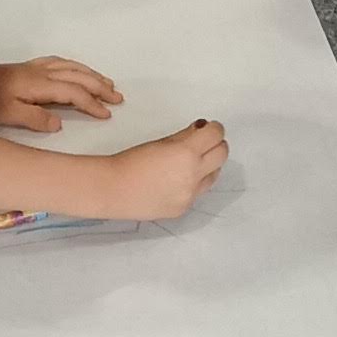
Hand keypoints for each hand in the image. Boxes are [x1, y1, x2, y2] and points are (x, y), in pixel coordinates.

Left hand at [0, 54, 124, 130]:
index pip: (74, 94)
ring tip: (107, 83)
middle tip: (118, 98)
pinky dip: (76, 66)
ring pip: (72, 68)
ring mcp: (37, 68)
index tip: (107, 114)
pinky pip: (61, 62)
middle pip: (79, 77)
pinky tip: (77, 70)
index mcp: (41, 86)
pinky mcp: (30, 67)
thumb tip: (59, 123)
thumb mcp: (8, 115)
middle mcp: (43, 74)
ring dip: (92, 75)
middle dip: (100, 87)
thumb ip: (35, 119)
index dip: (92, 104)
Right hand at [102, 117, 229, 220]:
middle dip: (216, 145)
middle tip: (204, 143)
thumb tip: (200, 130)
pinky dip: (193, 184)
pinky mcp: (183, 208)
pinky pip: (198, 192)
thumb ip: (184, 136)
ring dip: (208, 166)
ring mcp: (190, 195)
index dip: (214, 129)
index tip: (209, 128)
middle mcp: (193, 175)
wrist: (113, 189)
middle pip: (222, 154)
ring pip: (213, 176)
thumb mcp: (161, 143)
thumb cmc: (131, 161)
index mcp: (187, 153)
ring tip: (190, 163)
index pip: (216, 135)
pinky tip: (176, 180)